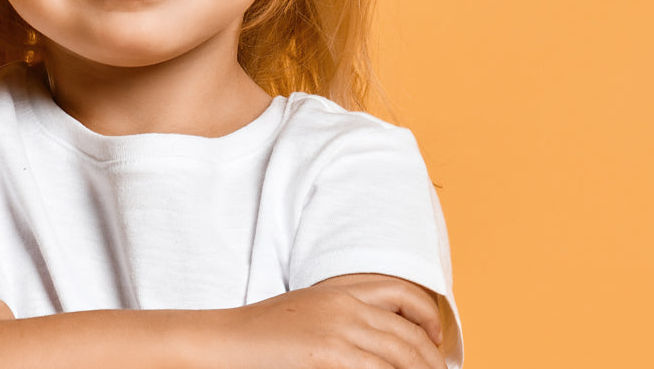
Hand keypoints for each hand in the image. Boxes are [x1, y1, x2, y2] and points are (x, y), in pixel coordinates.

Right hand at [202, 278, 446, 368]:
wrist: (219, 343)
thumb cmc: (256, 340)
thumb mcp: (306, 316)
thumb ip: (341, 323)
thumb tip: (375, 350)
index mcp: (340, 292)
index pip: (402, 295)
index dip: (427, 319)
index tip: (434, 343)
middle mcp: (345, 306)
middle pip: (408, 333)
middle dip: (431, 360)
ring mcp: (338, 330)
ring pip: (401, 355)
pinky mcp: (328, 354)